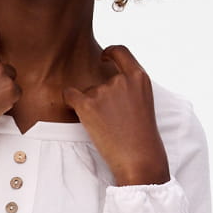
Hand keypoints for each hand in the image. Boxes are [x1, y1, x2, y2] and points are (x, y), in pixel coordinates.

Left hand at [62, 46, 170, 185]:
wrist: (139, 160)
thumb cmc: (142, 139)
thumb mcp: (144, 104)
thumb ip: (130, 88)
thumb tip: (108, 84)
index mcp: (139, 77)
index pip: (121, 52)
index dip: (110, 52)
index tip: (103, 57)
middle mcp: (121, 80)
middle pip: (100, 80)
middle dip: (100, 98)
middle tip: (110, 122)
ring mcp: (103, 91)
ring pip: (88, 93)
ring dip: (91, 108)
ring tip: (106, 129)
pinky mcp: (87, 105)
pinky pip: (69, 95)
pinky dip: (69, 101)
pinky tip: (75, 111)